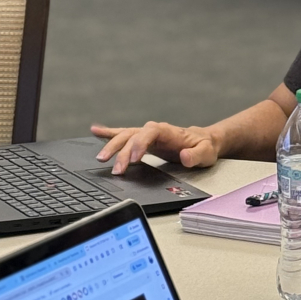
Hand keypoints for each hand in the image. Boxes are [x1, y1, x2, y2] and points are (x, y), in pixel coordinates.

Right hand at [91, 122, 219, 174]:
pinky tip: (95, 131)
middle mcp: (154, 130)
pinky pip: (123, 134)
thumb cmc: (204, 147)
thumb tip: (184, 156)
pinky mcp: (142, 140)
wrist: (203, 141)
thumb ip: (195, 155)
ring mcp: (147, 135)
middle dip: (122, 151)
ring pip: (125, 137)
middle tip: (116, 169)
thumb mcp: (206, 153)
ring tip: (100, 158)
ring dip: (112, 146)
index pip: (150, 133)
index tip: (134, 159)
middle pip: (133, 136)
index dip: (140, 144)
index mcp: (168, 131)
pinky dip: (109, 133)